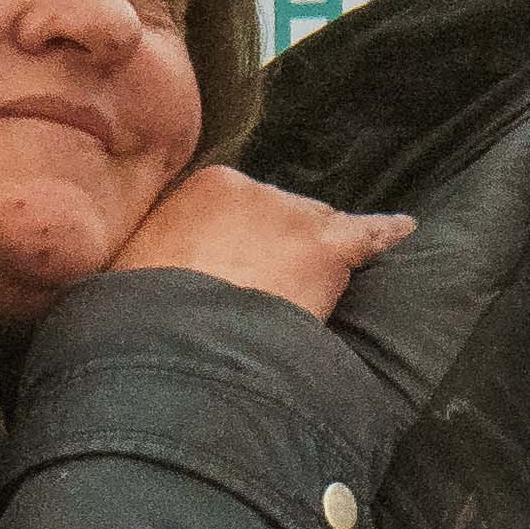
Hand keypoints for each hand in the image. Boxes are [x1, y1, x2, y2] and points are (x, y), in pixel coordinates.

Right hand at [110, 166, 415, 324]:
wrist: (175, 341)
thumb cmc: (137, 314)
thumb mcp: (124, 273)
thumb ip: (147, 260)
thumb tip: (137, 282)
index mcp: (203, 187)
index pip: (232, 208)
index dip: (231, 246)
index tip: (223, 273)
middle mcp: (254, 189)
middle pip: (276, 218)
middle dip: (269, 251)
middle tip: (253, 297)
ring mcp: (295, 217)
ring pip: (314, 232)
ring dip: (309, 260)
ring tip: (296, 297)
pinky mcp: (329, 250)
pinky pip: (368, 236)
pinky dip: (385, 234)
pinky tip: (404, 229)